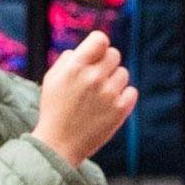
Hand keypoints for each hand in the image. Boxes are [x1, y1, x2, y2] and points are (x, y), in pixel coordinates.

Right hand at [32, 29, 135, 163]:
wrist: (59, 144)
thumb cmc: (55, 108)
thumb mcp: (53, 78)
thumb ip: (70, 58)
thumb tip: (88, 48)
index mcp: (75, 66)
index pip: (100, 39)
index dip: (99, 45)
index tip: (95, 54)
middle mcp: (93, 77)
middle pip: (114, 54)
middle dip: (106, 64)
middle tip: (95, 79)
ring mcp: (108, 94)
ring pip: (123, 73)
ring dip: (114, 81)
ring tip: (99, 95)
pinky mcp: (120, 110)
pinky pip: (132, 91)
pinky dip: (123, 96)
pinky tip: (110, 104)